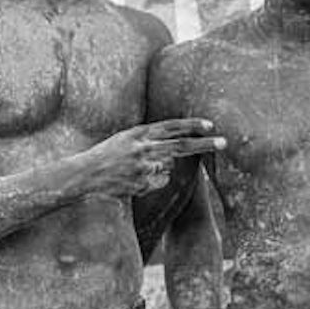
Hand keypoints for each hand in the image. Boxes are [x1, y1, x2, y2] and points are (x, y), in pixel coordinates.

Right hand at [81, 119, 226, 198]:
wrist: (85, 174)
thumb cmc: (106, 155)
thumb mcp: (126, 139)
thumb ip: (149, 141)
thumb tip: (174, 153)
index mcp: (139, 133)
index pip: (172, 126)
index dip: (192, 125)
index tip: (210, 125)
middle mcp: (143, 148)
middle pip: (181, 146)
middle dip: (205, 144)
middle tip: (224, 142)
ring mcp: (142, 167)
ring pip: (167, 168)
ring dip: (157, 170)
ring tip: (134, 170)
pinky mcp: (140, 184)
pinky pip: (157, 183)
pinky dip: (150, 183)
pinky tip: (132, 181)